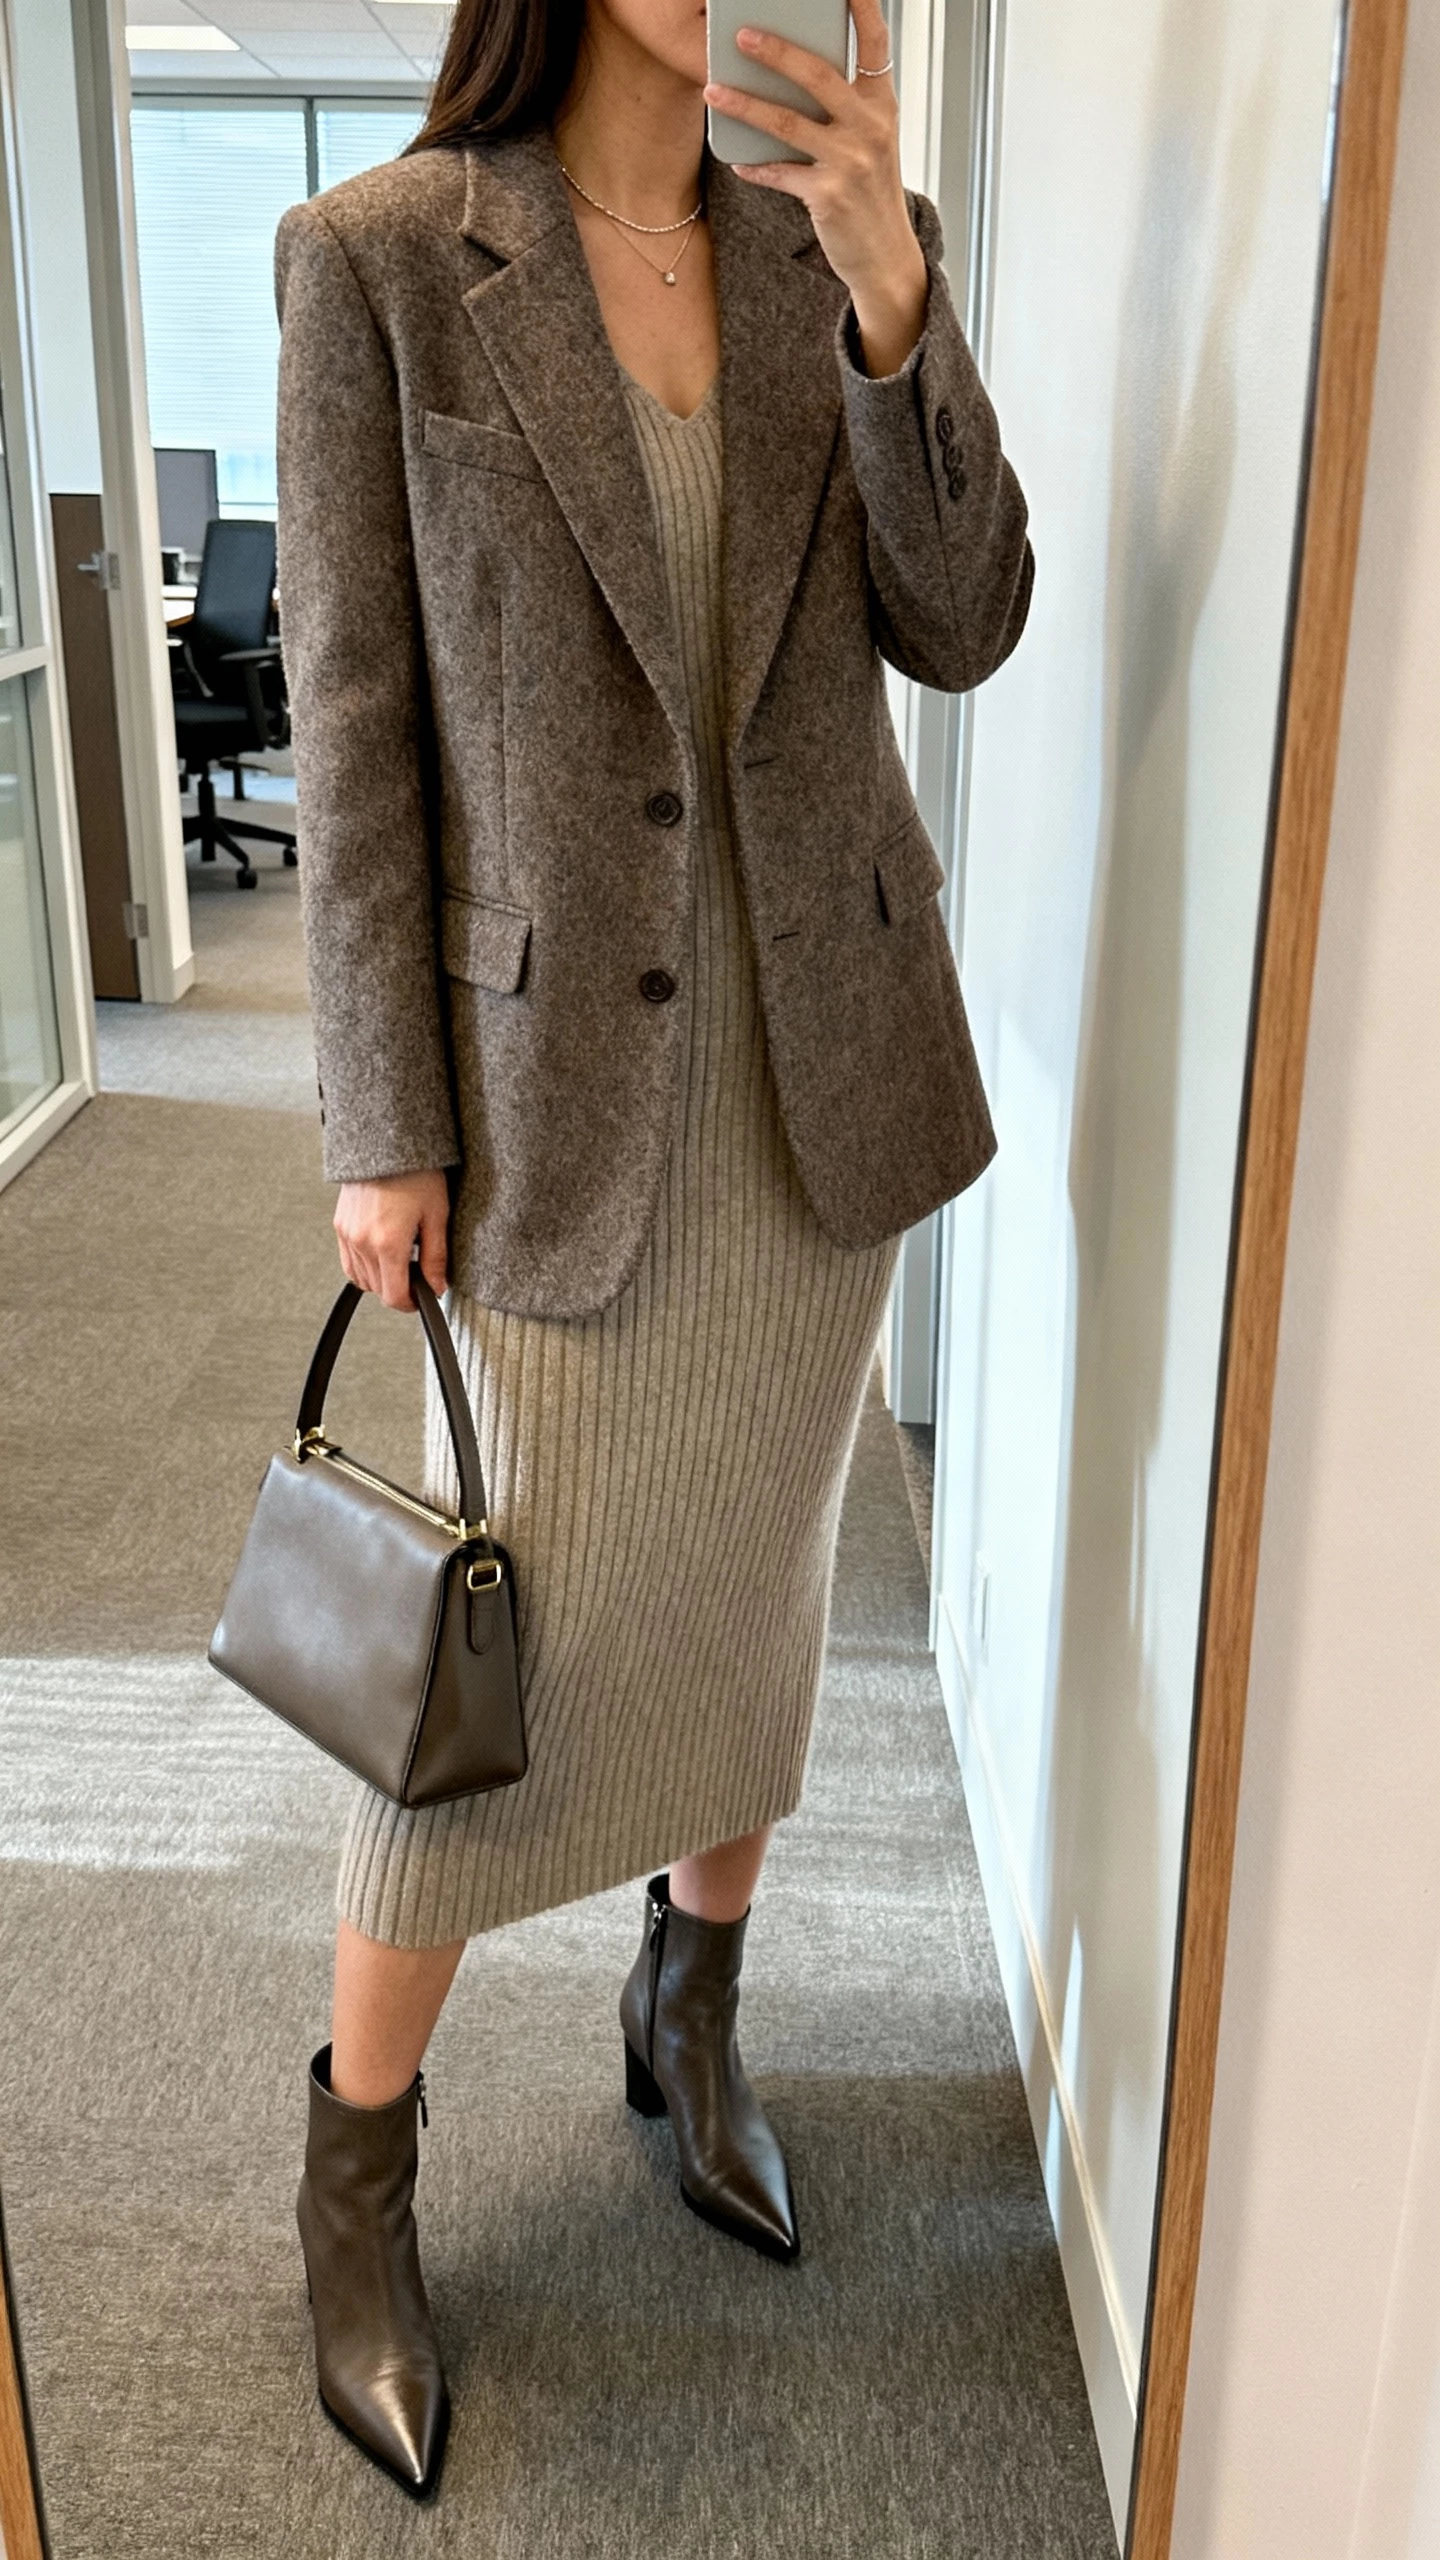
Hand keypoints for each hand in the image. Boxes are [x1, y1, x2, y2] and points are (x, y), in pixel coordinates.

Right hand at [334, 1171, 449, 1311]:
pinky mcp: (340, 1225)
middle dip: (399, 1290)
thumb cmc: (416, 1172)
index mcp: (388, 1243)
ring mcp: (347, 1234)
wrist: (388, 1140)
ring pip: (361, 1279)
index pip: (394, 1296)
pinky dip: (364, 1266)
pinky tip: (382, 1252)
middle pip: (377, 1290)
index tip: (423, 1299)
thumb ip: (436, 1257)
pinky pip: (348, 1261)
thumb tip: (437, 1287)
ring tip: (402, 1259)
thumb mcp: (436, 1215)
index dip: (411, 1305)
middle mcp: (362, 1242)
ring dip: (381, 1279)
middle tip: (419, 1275)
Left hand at [703, 0, 928, 376]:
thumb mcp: (870, 141)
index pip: (875, 42)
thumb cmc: (871, 194)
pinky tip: (736, 160)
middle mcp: (871, 127)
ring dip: (744, 104)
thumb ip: (844, 105)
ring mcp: (850, 161)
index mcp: (882, 104)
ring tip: (712, 89)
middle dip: (776, 50)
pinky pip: (779, 172)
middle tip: (740, 33)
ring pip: (787, 122)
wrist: (885, 256)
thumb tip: (792, 72)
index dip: (860, 6)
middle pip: (818, 74)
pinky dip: (754, 166)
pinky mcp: (828, 196)